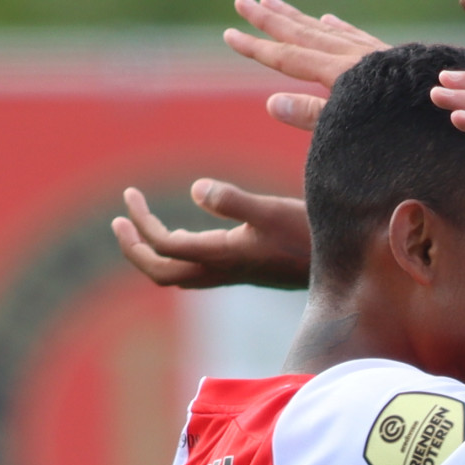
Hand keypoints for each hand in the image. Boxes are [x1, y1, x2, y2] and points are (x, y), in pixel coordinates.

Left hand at [111, 178, 310, 290]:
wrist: (344, 267)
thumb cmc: (309, 235)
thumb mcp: (272, 211)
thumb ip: (233, 201)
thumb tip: (195, 189)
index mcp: (221, 255)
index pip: (163, 245)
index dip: (140, 221)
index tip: (130, 194)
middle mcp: (221, 270)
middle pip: (159, 272)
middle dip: (133, 247)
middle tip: (119, 219)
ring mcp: (230, 274)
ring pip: (174, 274)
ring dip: (150, 253)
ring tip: (136, 226)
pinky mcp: (241, 271)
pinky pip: (192, 270)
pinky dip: (172, 253)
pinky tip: (178, 233)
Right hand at [224, 0, 389, 129]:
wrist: (460, 118)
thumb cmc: (404, 131)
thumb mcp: (356, 127)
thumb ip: (314, 115)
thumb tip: (271, 103)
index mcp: (342, 73)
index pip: (289, 58)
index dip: (256, 48)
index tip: (229, 34)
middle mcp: (356, 56)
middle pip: (304, 33)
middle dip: (269, 18)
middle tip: (242, 1)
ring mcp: (375, 54)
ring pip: (327, 30)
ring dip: (297, 17)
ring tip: (272, 1)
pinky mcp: (393, 58)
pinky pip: (356, 36)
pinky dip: (338, 28)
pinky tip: (328, 20)